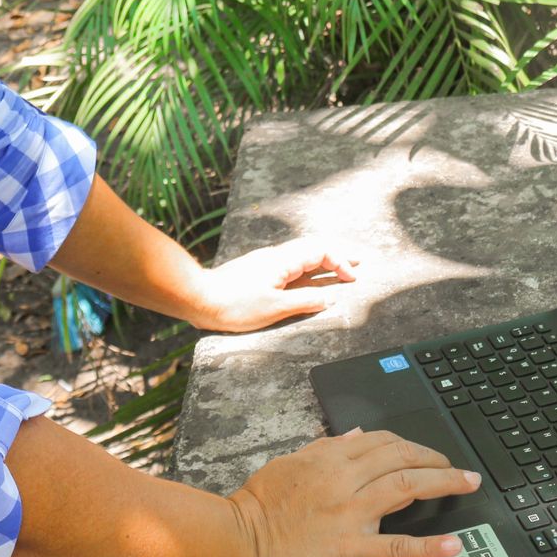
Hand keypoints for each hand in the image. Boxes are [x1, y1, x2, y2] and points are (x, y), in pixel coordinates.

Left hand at [188, 238, 359, 332]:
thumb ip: (304, 302)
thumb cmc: (234, 305)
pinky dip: (307, 268)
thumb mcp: (274, 308)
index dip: (340, 261)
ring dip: (322, 261)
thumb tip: (329, 298)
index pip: (320, 251)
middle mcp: (276, 257)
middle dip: (337, 255)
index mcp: (283, 261)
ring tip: (338, 269)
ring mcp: (266, 262)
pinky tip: (308, 277)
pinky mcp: (257, 271)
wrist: (199, 299)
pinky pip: (290, 264)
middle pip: (313, 248)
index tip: (352, 277)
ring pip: (301, 255)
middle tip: (357, 262)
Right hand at [228, 429, 481, 556]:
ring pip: (407, 488)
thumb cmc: (260, 504)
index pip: (382, 440)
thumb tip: (357, 435)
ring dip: (443, 483)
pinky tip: (453, 543)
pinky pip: (397, 545)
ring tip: (466, 483)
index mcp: (329, 457)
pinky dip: (429, 546)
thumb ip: (326, 447)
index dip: (410, 444)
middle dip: (435, 459)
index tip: (426, 453)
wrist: (242, 541)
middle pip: (401, 458)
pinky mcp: (351, 546)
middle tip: (457, 468)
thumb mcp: (290, 462)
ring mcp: (350, 512)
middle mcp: (344, 479)